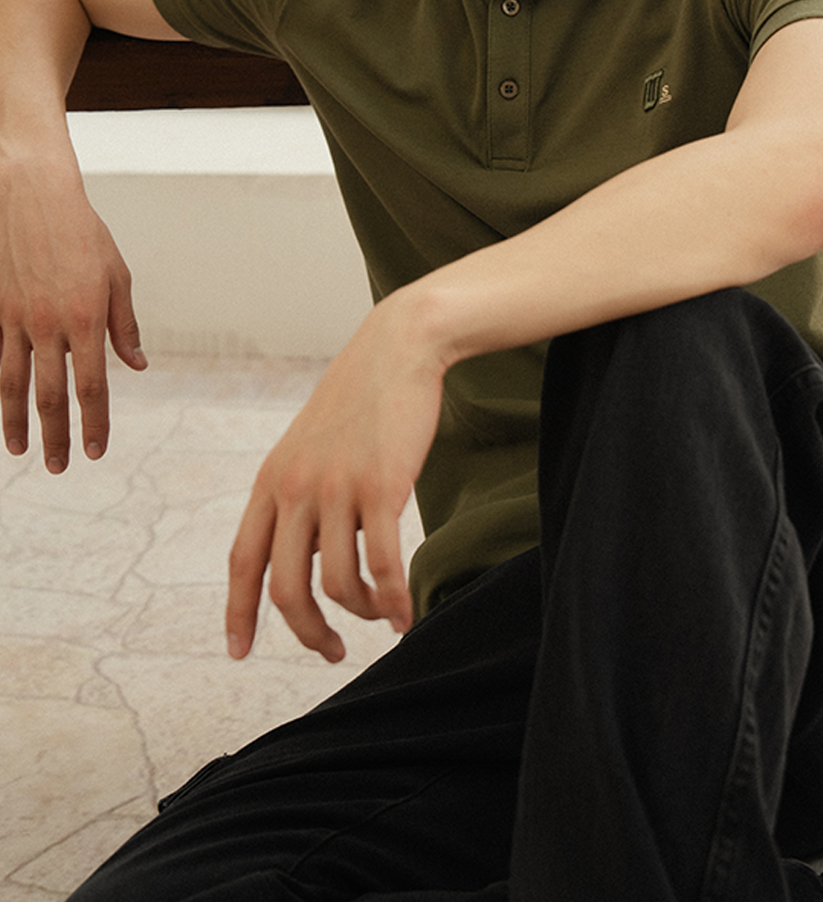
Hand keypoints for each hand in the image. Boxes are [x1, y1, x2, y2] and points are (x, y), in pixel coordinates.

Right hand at [0, 153, 145, 470]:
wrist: (34, 197)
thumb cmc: (84, 234)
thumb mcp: (117, 276)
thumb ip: (124, 326)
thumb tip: (137, 366)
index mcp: (88, 318)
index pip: (93, 386)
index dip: (95, 423)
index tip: (96, 451)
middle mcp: (50, 325)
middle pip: (52, 395)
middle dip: (56, 437)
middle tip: (58, 468)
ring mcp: (18, 319)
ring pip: (14, 384)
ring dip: (18, 422)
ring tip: (21, 451)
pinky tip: (1, 409)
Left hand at [225, 291, 446, 659]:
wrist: (398, 348)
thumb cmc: (361, 398)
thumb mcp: (310, 445)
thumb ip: (301, 497)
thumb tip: (312, 559)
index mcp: (272, 479)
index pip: (242, 560)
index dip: (237, 613)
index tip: (239, 652)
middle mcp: (296, 488)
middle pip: (285, 588)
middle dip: (306, 633)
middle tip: (329, 652)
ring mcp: (337, 488)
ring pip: (337, 584)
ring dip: (360, 615)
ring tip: (379, 617)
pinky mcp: (382, 486)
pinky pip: (384, 566)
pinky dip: (394, 600)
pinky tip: (406, 613)